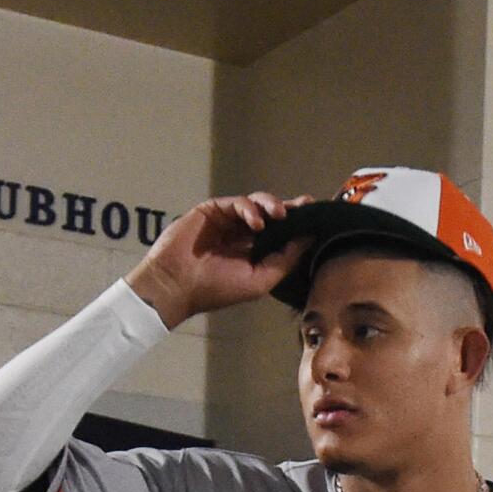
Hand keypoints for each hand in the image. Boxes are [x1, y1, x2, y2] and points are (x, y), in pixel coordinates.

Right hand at [125, 192, 312, 328]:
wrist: (177, 284)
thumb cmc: (216, 289)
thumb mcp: (260, 280)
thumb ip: (285, 260)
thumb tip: (308, 239)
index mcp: (254, 253)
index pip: (281, 234)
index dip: (298, 224)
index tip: (315, 217)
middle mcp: (242, 236)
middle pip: (272, 214)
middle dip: (290, 208)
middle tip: (305, 204)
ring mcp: (227, 222)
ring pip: (257, 204)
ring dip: (272, 205)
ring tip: (280, 215)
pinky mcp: (213, 210)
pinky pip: (238, 203)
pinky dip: (250, 208)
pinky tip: (257, 222)